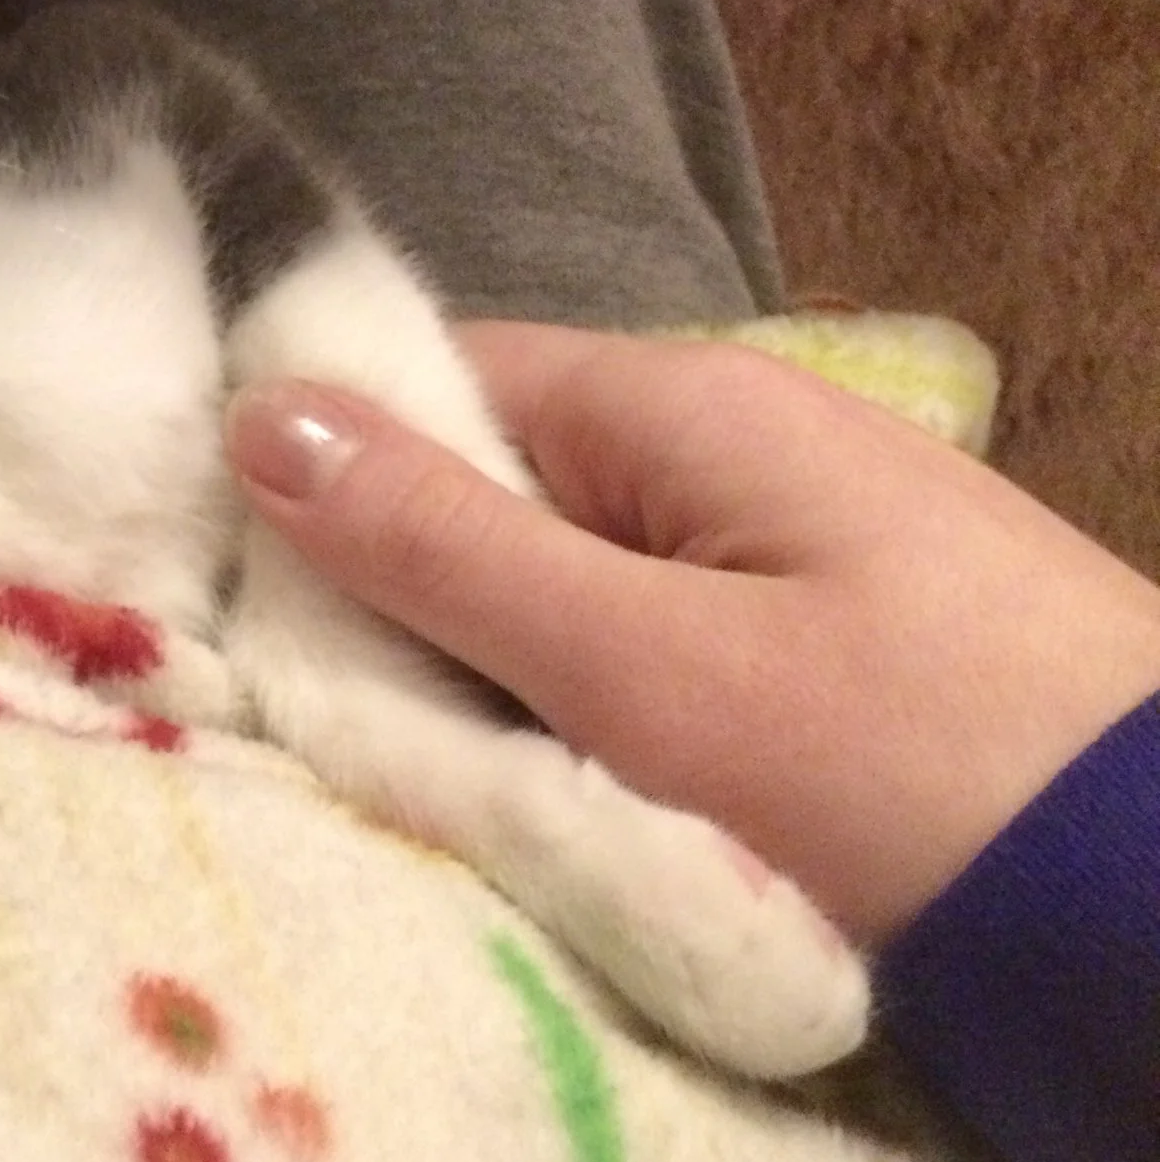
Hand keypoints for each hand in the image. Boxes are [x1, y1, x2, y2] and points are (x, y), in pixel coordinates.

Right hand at [225, 321, 1159, 942]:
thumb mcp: (643, 671)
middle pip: (512, 481)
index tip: (256, 594)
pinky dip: (613, 705)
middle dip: (423, 591)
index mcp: (685, 404)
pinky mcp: (856, 634)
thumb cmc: (905, 776)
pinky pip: (675, 639)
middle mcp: (745, 439)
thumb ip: (444, 545)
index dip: (336, 468)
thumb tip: (256, 408)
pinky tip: (598, 784)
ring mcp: (808, 535)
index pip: (444, 378)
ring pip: (587, 574)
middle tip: (360, 718)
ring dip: (516, 664)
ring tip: (473, 770)